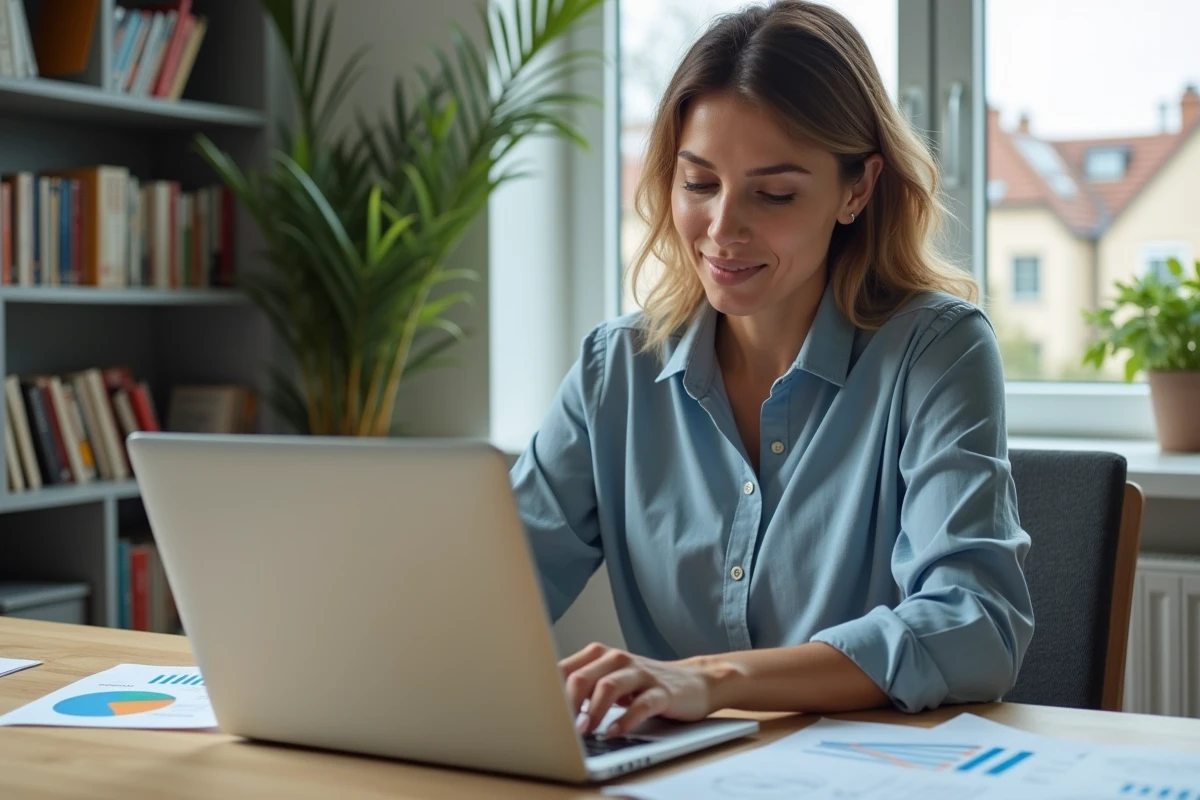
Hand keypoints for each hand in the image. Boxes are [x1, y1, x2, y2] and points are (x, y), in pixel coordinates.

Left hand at [559, 642, 714, 737]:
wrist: (694, 682)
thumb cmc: (642, 685)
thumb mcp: (609, 681)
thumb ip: (582, 688)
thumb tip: (547, 709)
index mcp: (599, 656)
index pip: (565, 669)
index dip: (550, 692)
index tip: (541, 712)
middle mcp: (618, 660)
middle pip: (583, 676)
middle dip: (569, 702)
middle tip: (562, 726)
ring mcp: (641, 674)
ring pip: (609, 686)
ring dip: (593, 711)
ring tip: (585, 730)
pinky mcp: (662, 692)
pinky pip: (641, 705)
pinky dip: (625, 720)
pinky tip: (614, 732)